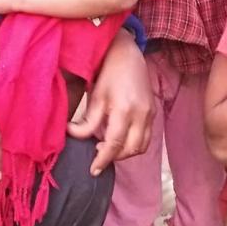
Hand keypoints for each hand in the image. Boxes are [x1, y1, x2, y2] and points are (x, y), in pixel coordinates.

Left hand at [67, 31, 153, 174]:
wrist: (128, 55)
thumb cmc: (108, 73)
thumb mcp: (95, 97)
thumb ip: (87, 121)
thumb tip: (74, 136)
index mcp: (124, 110)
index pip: (114, 144)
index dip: (103, 159)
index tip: (93, 170)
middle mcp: (141, 114)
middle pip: (130, 149)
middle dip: (114, 157)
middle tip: (97, 155)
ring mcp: (150, 114)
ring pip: (141, 147)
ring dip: (125, 152)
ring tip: (108, 146)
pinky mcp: (153, 113)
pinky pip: (146, 138)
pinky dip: (133, 144)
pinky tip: (120, 137)